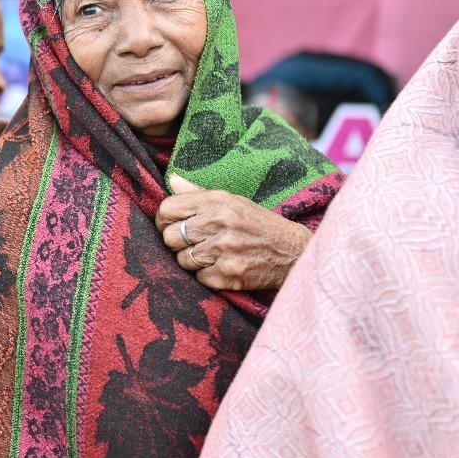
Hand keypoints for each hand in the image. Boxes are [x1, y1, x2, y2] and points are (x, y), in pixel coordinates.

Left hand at [157, 174, 311, 290]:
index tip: (172, 225)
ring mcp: (224, 249)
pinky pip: (198, 278)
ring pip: (182, 259)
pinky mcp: (228, 274)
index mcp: (217, 201)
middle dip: (177, 243)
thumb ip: (198, 193)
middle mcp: (219, 222)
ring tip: (211, 255)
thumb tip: (170, 179)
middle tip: (193, 243)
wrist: (294, 252)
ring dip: (192, 261)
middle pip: (170, 237)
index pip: (167, 209)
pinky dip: (207, 276)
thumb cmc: (257, 224)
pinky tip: (222, 268)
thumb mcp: (232, 201)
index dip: (164, 220)